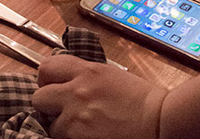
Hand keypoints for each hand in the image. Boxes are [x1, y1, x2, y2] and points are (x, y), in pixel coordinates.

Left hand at [32, 55, 166, 138]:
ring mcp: (77, 118)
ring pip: (49, 124)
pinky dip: (69, 138)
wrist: (159, 120)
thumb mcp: (110, 76)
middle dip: (46, 104)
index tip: (52, 86)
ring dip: (59, 127)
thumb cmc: (142, 100)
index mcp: (86, 71)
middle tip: (58, 110)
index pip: (47, 67)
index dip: (46, 79)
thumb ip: (86, 76)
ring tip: (76, 127)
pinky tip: (82, 136)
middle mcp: (77, 92)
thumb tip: (70, 82)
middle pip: (39, 97)